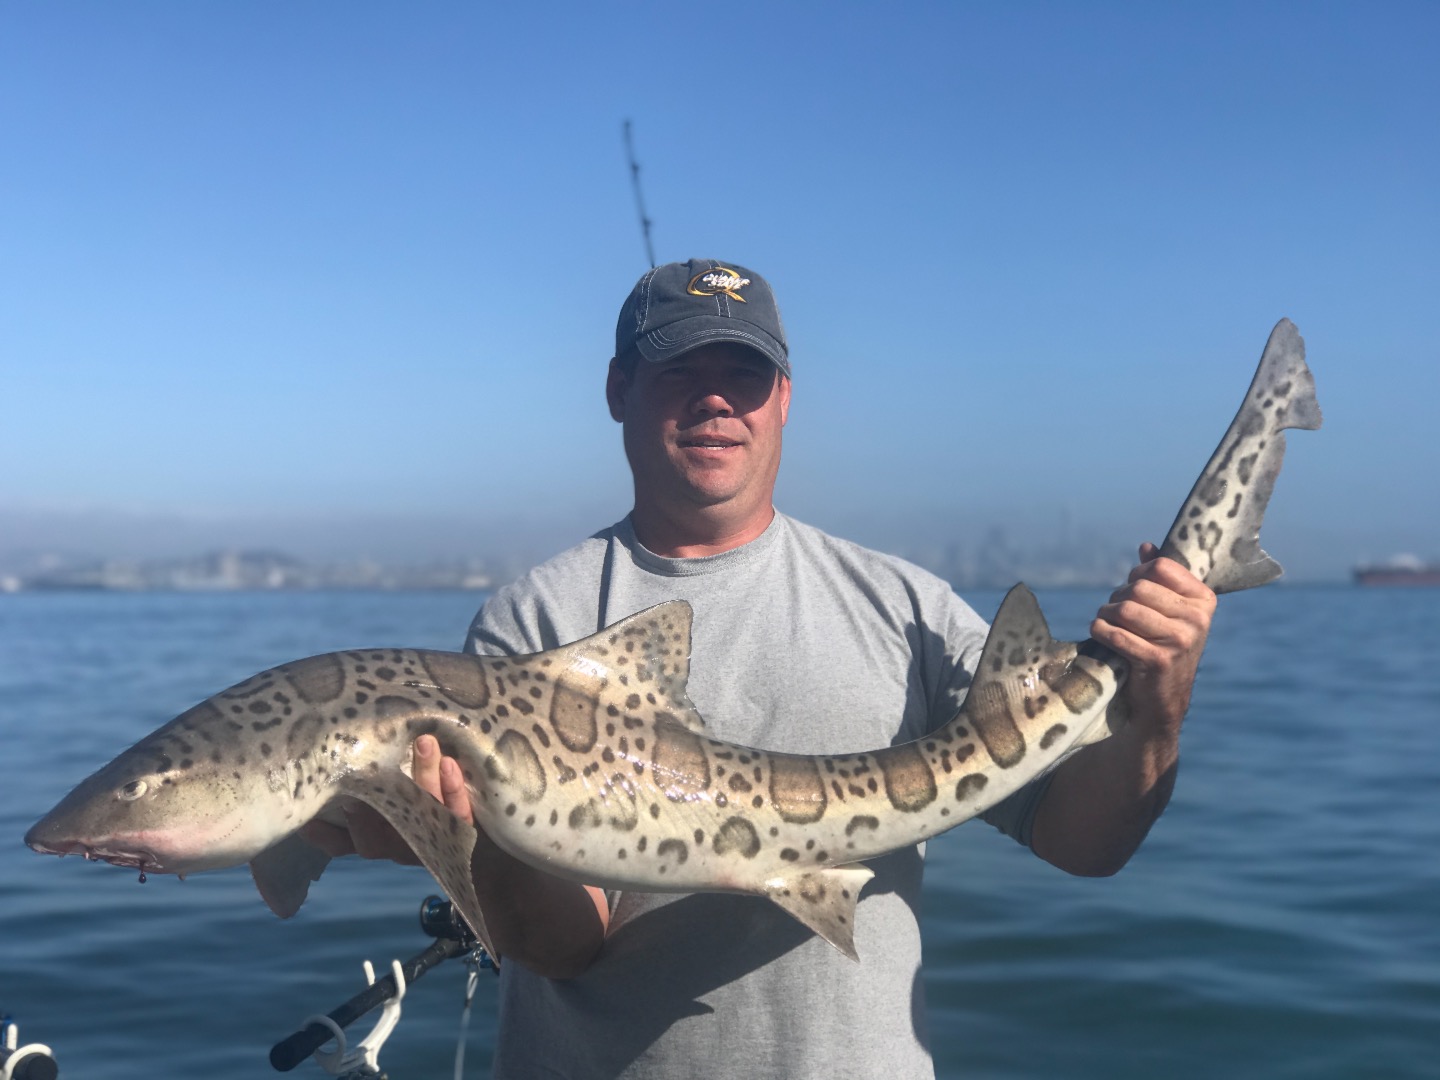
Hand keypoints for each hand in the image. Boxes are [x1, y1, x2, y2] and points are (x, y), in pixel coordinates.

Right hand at [300, 735, 472, 863]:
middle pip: (377, 837)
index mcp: (371, 838)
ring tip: (425, 743)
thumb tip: (315, 770)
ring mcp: (426, 839)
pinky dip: (453, 790)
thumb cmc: (406, 798)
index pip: (341, 844)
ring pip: (421, 816)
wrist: (463, 831)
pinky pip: (457, 815)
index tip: (315, 810)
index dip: (324, 834)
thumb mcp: (377, 798)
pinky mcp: (459, 831)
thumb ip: (352, 792)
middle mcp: (394, 844)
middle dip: (375, 802)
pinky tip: (451, 764)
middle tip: (373, 766)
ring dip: (423, 778)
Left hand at [1089, 542, 1216, 735]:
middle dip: (1118, 597)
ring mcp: (1180, 641)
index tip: (1134, 591)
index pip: (1160, 567)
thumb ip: (1160, 578)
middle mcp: (1196, 619)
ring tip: (1106, 623)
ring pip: (1124, 609)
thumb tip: (1147, 547)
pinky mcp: (1158, 661)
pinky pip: (1115, 634)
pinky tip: (1101, 635)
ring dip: (1105, 614)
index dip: (1137, 575)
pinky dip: (1100, 632)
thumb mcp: (1168, 611)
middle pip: (1138, 587)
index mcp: (1203, 600)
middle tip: (1114, 612)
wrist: (1162, 699)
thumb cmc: (1162, 646)